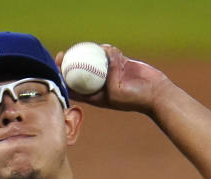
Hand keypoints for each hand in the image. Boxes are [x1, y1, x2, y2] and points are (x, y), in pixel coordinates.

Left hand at [56, 45, 171, 114]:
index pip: (73, 86)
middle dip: (69, 61)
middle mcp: (99, 83)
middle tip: (63, 53)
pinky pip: (108, 52)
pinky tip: (109, 49)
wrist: (154, 93)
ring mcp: (108, 72)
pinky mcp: (119, 63)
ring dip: (90, 53)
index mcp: (94, 95)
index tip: (56, 70)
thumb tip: (96, 73)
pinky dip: (107, 50)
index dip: (62, 78)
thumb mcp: (114, 95)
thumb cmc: (133, 99)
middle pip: (80, 69)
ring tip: (88, 48)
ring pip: (93, 59)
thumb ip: (105, 84)